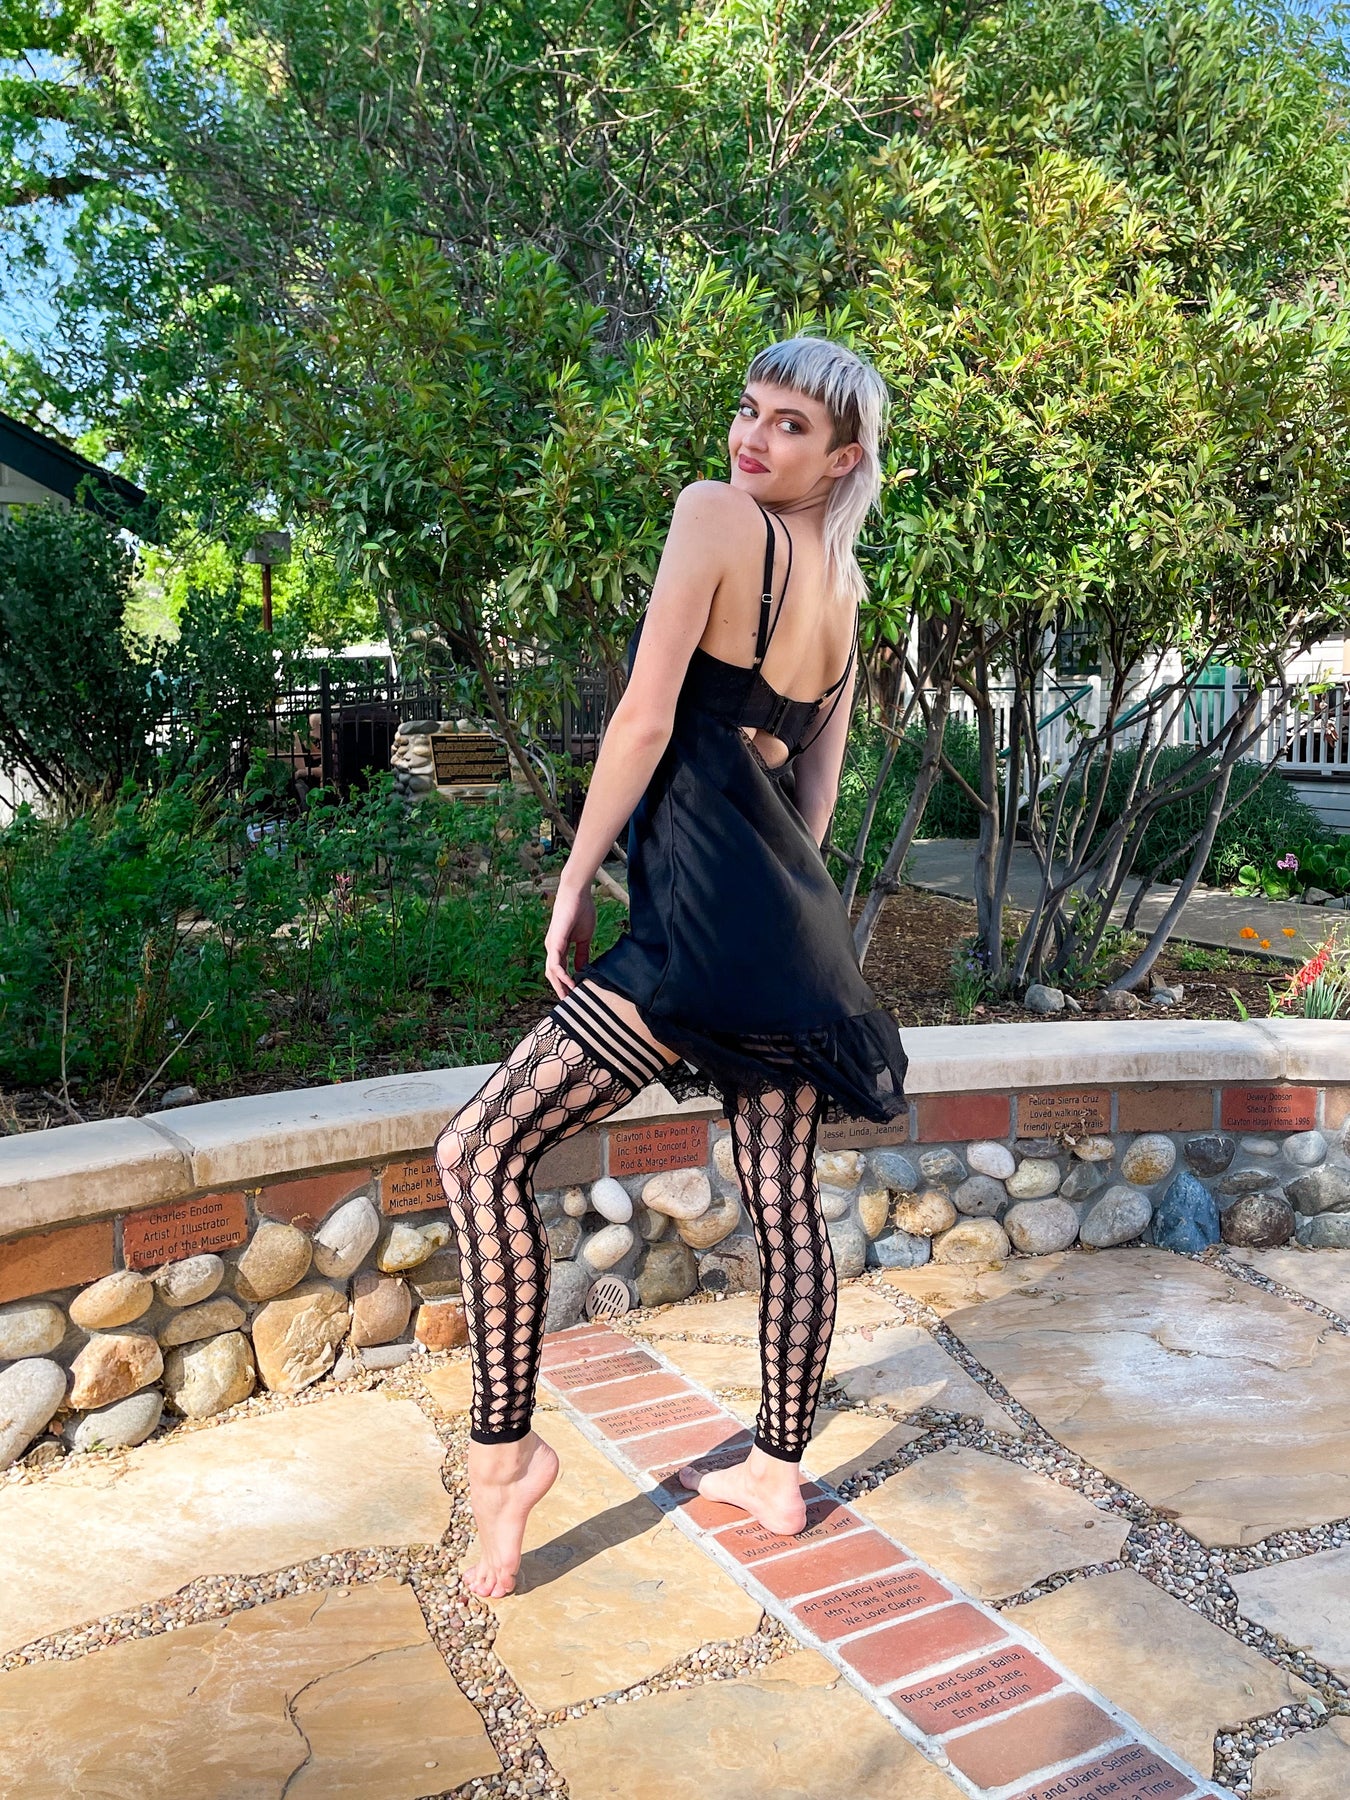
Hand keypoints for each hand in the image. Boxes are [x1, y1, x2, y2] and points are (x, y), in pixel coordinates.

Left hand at [545, 880, 596, 996]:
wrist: (578, 894)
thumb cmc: (581, 912)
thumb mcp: (583, 938)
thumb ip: (582, 954)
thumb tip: (582, 969)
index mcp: (559, 948)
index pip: (560, 971)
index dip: (565, 984)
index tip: (574, 996)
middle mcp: (552, 949)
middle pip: (553, 975)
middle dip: (560, 989)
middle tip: (569, 1003)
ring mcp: (552, 946)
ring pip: (552, 972)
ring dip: (560, 986)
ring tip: (569, 997)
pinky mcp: (555, 941)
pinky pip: (555, 963)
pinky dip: (562, 975)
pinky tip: (569, 983)